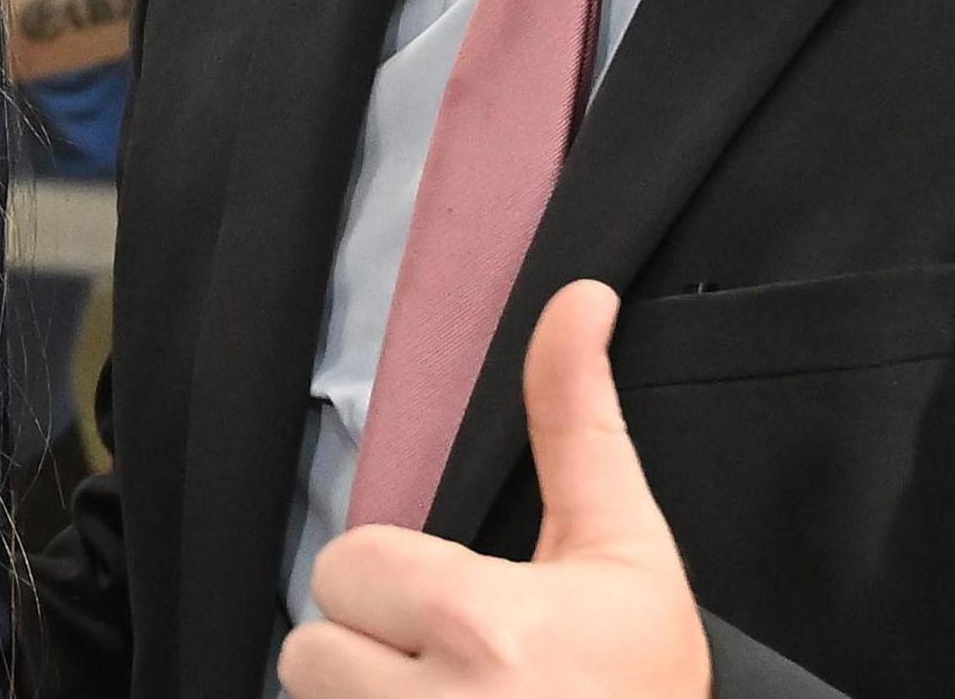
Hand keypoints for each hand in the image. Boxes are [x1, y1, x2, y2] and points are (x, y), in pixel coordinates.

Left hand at [277, 282, 707, 697]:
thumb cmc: (643, 691)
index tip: (466, 618)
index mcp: (485, 629)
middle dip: (370, 658)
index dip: (400, 586)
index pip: (347, 563)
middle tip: (456, 679)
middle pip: (310, 647)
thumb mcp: (624, 553)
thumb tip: (577, 295)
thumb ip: (576, 424)